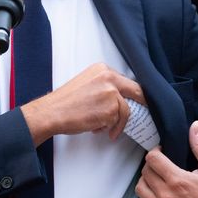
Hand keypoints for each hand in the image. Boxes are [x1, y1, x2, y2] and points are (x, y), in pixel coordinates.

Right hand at [20, 63, 144, 145]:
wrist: (51, 112)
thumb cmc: (65, 103)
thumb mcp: (87, 84)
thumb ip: (105, 87)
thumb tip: (120, 98)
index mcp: (103, 69)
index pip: (126, 80)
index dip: (133, 92)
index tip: (140, 98)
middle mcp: (109, 78)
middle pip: (136, 90)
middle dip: (143, 102)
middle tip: (146, 110)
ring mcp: (111, 93)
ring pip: (125, 110)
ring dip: (116, 123)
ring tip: (101, 127)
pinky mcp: (111, 109)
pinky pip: (117, 121)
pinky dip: (109, 128)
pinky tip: (95, 127)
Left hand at [135, 121, 197, 197]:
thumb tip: (194, 125)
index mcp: (178, 180)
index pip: (152, 159)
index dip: (156, 152)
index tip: (163, 153)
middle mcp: (166, 196)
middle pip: (145, 172)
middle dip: (152, 165)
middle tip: (162, 166)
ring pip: (140, 188)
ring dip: (146, 181)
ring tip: (158, 180)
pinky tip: (157, 195)